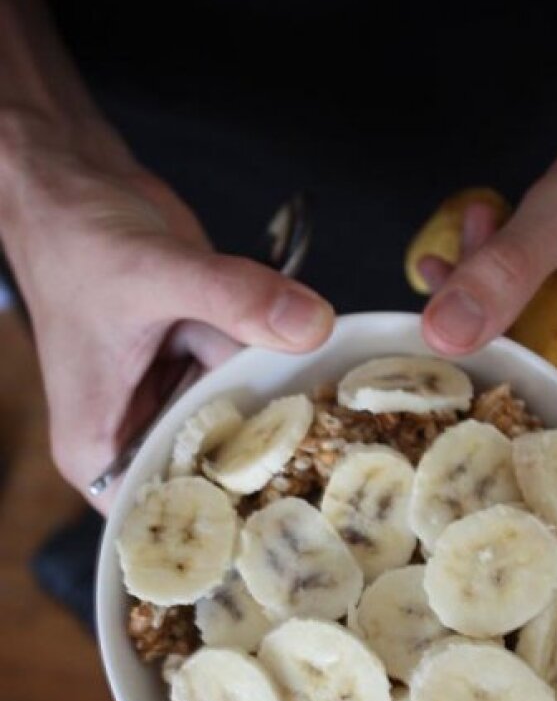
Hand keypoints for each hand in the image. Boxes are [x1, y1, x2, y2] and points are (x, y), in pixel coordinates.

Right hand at [0, 115, 334, 511]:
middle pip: (217, 473)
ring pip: (241, 420)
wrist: (76, 183)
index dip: (234, 517)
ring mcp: (172, 399)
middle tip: (337, 458)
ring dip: (278, 399)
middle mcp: (137, 436)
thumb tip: (313, 327)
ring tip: (326, 400)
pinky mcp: (198, 364)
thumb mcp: (154, 273)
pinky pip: (248, 377)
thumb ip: (233, 299)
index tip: (300, 507)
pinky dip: (273, 361)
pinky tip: (309, 357)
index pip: (173, 516)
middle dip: (270, 456)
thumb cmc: (76, 239)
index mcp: (101, 451)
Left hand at [420, 73, 556, 453]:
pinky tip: (476, 236)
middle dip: (486, 355)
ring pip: (531, 356)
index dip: (519, 447)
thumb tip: (442, 337)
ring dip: (486, 307)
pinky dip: (500, 284)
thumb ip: (509, 273)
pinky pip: (531, 319)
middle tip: (446, 310)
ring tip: (464, 247)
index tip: (455, 420)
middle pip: (547, 401)